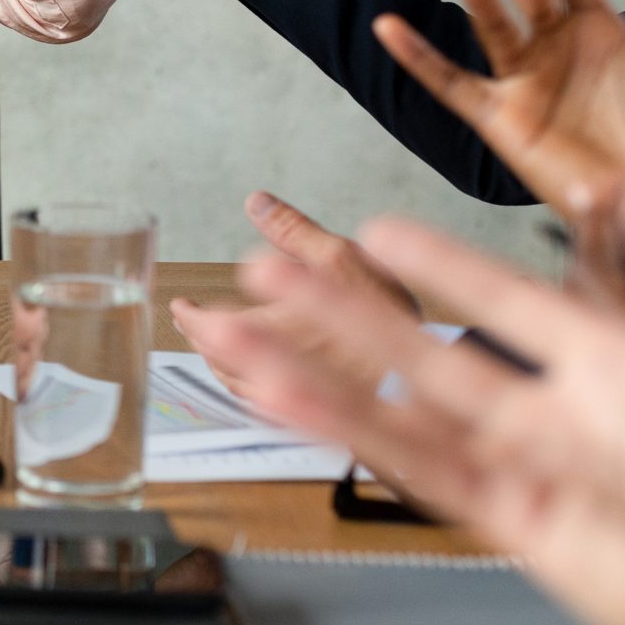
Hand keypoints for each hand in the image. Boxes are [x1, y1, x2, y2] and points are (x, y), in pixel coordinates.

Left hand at [172, 192, 418, 399]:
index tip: (182, 304)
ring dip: (222, 366)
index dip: (190, 315)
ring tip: (219, 348)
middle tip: (194, 323)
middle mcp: (273, 373)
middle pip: (219, 362)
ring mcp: (295, 404)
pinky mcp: (315, 422)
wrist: (442, 376)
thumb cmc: (392, 316)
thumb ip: (293, 231)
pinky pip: (270, 408)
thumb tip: (256, 202)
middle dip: (203, 339)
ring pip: (239, 389)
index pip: (209, 328)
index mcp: (270, 332)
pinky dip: (252, 388)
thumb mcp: (344, 257)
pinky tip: (262, 379)